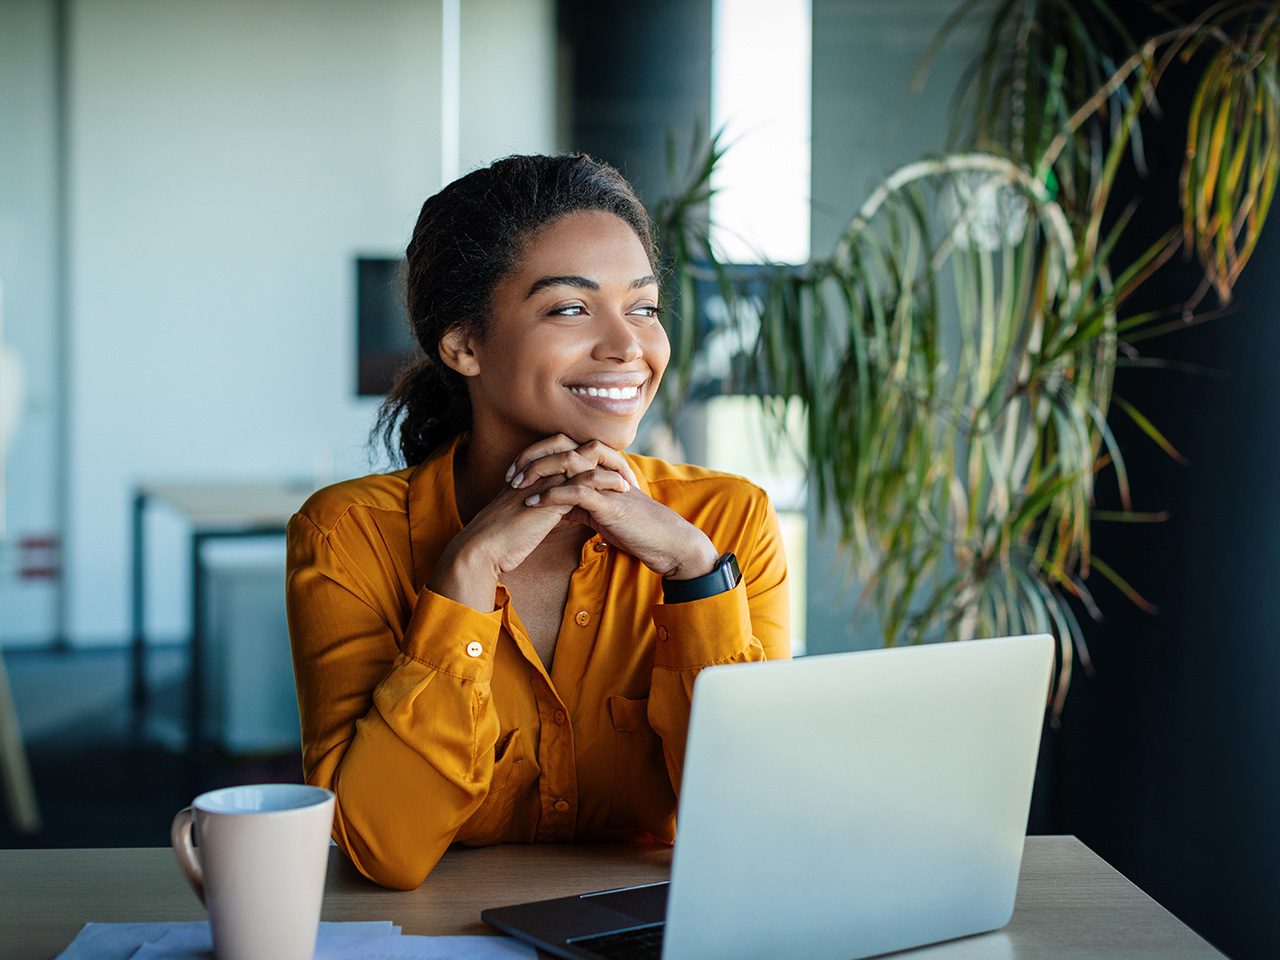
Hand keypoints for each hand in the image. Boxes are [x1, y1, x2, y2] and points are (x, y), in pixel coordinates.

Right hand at [429, 452, 628, 610]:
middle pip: (576, 449)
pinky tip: (622, 490)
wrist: (481, 549)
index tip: (610, 473)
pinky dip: (605, 484)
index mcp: (531, 474)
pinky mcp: (549, 499)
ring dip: (609, 467)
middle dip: (603, 456)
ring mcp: (543, 483)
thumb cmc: (500, 539)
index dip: (588, 460)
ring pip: (583, 460)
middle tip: (625, 469)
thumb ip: (539, 508)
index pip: (565, 454)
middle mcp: (537, 472)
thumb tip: (558, 510)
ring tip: (629, 479)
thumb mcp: (523, 518)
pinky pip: (584, 483)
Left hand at [510, 435, 718, 580]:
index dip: (536, 455)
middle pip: (561, 446)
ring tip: (517, 485)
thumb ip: (580, 506)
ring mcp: (607, 482)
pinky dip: (552, 496)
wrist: (665, 542)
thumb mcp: (601, 514)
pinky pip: (576, 491)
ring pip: (567, 462)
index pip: (562, 448)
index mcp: (600, 468)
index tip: (514, 472)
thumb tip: (556, 509)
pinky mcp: (610, 502)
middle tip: (510, 474)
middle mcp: (603, 468)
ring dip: (538, 472)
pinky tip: (534, 504)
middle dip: (532, 456)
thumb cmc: (635, 528)